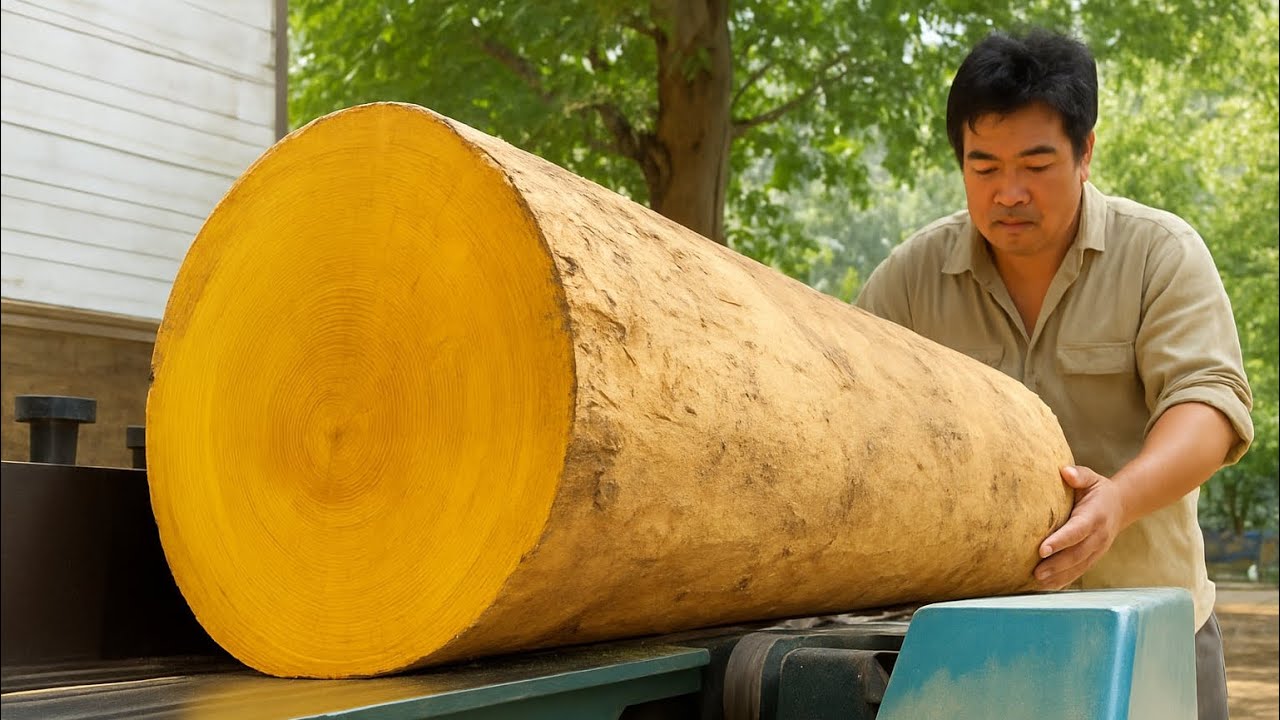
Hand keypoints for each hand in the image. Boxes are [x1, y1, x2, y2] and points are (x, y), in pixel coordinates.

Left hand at [1033, 465, 1126, 589]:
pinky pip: (1079, 571)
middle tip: (1035, 572)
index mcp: (1095, 516)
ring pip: (1078, 567)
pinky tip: (1047, 587)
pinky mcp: (1094, 557)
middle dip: (1056, 564)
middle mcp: (1099, 536)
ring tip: (1037, 582)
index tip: (1042, 549)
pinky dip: (1064, 580)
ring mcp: (1098, 549)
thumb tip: (1065, 472)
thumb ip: (1079, 475)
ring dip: (1058, 576)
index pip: (1077, 531)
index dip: (1060, 541)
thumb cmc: (1097, 490)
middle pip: (1077, 554)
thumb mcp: (1092, 478)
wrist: (1121, 506)